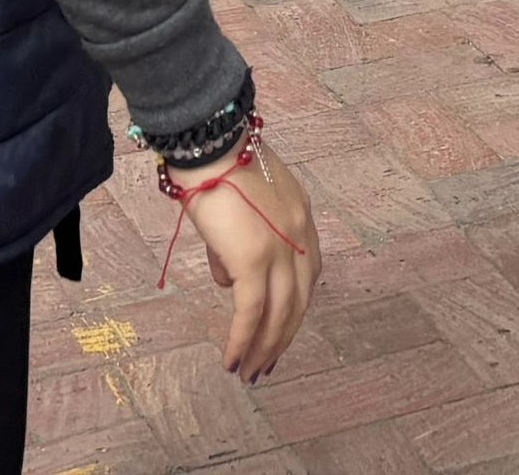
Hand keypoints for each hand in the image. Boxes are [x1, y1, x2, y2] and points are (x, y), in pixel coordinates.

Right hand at [180, 142, 319, 381]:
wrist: (210, 145)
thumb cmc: (217, 167)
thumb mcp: (240, 205)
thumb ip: (239, 243)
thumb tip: (227, 279)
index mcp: (300, 217)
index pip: (308, 273)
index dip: (295, 306)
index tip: (281, 329)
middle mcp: (299, 235)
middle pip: (299, 300)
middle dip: (283, 337)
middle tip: (267, 365)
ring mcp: (280, 248)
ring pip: (279, 314)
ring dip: (265, 348)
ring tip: (249, 372)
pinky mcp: (255, 260)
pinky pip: (252, 313)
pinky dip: (243, 341)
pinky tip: (232, 359)